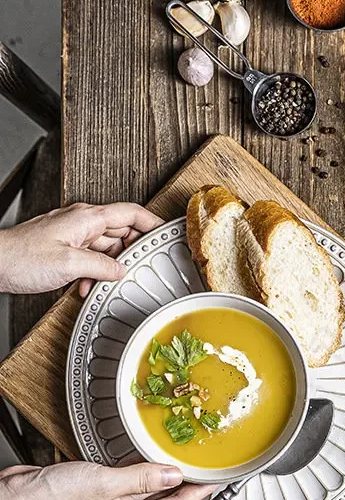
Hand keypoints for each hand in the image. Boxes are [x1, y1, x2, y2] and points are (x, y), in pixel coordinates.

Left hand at [0, 202, 162, 296]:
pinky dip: (94, 273)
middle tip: (141, 269)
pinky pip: (90, 258)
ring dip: (109, 268)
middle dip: (131, 253)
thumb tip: (123, 271)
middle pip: (122, 232)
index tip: (169, 234)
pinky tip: (86, 285)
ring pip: (106, 249)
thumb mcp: (71, 265)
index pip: (132, 213)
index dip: (153, 223)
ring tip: (106, 282)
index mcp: (87, 218)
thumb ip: (103, 267)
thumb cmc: (21, 258)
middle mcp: (82, 223)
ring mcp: (73, 235)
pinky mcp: (64, 248)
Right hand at [0, 461, 215, 499]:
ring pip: (148, 490)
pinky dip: (141, 471)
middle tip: (207, 465)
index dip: (200, 493)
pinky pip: (130, 483)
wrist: (16, 499)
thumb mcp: (106, 484)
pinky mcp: (101, 496)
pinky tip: (148, 459)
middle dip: (186, 483)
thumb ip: (144, 478)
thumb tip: (174, 475)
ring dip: (163, 475)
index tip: (219, 480)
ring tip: (184, 459)